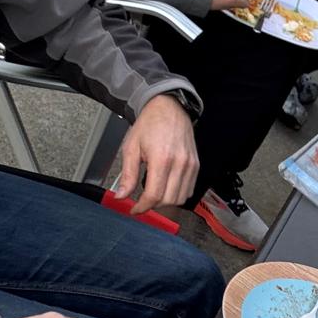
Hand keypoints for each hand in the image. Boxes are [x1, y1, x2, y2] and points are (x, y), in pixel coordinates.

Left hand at [114, 94, 198, 213]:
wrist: (168, 108)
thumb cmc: (150, 124)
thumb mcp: (131, 147)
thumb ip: (127, 175)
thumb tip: (121, 195)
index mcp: (161, 158)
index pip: (154, 195)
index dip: (142, 207)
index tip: (135, 209)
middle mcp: (180, 163)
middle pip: (168, 200)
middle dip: (153, 206)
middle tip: (142, 201)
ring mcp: (190, 165)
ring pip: (180, 198)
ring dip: (166, 202)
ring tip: (154, 193)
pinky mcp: (196, 165)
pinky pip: (189, 190)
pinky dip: (177, 194)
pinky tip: (166, 187)